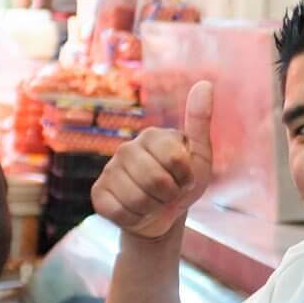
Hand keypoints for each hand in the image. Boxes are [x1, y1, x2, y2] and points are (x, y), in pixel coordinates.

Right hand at [92, 81, 213, 240]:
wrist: (163, 215)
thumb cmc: (182, 183)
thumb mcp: (199, 155)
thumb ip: (199, 121)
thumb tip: (205, 84)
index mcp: (152, 136)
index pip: (175, 160)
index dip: (186, 178)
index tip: (186, 179)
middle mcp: (126, 148)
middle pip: (156, 180)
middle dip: (171, 195)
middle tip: (170, 194)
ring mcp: (109, 170)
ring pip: (138, 199)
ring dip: (154, 208)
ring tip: (155, 202)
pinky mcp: (97, 194)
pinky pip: (120, 212)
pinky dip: (136, 219)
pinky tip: (137, 211)